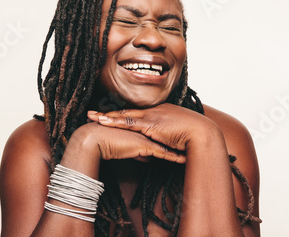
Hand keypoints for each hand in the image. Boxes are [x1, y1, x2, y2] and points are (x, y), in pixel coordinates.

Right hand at [71, 122, 185, 163]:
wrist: (96, 139)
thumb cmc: (106, 142)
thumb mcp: (124, 148)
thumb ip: (137, 151)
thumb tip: (147, 157)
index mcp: (140, 127)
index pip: (158, 132)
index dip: (170, 136)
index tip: (180, 139)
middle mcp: (145, 129)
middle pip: (166, 135)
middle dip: (179, 139)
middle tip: (191, 143)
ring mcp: (146, 136)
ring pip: (168, 143)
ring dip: (180, 148)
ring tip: (192, 152)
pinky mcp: (144, 145)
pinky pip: (163, 153)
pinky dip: (174, 157)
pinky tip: (183, 160)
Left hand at [87, 103, 221, 151]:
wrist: (203, 134)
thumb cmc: (195, 136)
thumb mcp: (178, 135)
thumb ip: (167, 137)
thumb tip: (161, 144)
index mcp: (160, 111)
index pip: (136, 113)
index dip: (122, 114)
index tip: (109, 114)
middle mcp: (154, 110)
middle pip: (127, 111)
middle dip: (109, 112)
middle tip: (92, 112)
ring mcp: (152, 116)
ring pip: (124, 115)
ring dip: (107, 116)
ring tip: (92, 117)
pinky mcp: (151, 124)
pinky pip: (129, 122)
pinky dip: (115, 122)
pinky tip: (103, 122)